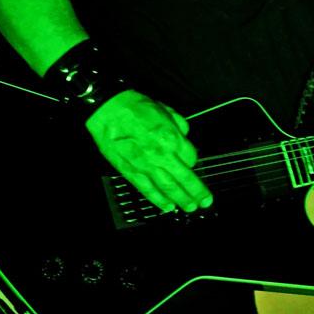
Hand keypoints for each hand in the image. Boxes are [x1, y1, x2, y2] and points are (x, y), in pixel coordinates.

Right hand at [84, 89, 212, 211]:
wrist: (108, 110)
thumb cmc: (136, 106)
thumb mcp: (165, 109)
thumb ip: (179, 124)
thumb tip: (185, 136)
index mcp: (172, 138)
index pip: (191, 157)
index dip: (193, 161)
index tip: (191, 163)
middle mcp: (162, 155)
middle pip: (185, 178)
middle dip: (196, 192)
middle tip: (205, 202)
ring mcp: (146, 166)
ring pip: (168, 187)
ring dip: (181, 199)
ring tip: (190, 207)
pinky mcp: (130, 172)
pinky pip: (147, 189)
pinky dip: (158, 200)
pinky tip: (167, 207)